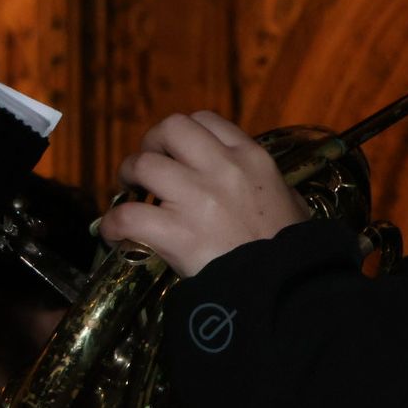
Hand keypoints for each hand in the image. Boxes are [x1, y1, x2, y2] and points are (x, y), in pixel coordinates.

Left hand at [99, 111, 309, 277]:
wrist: (285, 287)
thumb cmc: (293, 247)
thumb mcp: (291, 201)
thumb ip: (271, 185)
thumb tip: (262, 190)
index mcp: (251, 157)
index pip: (205, 120)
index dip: (184, 133)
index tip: (176, 151)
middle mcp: (221, 168)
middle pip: (170, 128)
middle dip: (152, 143)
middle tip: (148, 167)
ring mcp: (196, 198)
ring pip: (143, 164)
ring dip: (129, 177)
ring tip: (130, 194)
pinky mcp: (175, 232)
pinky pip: (128, 215)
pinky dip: (114, 223)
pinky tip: (115, 233)